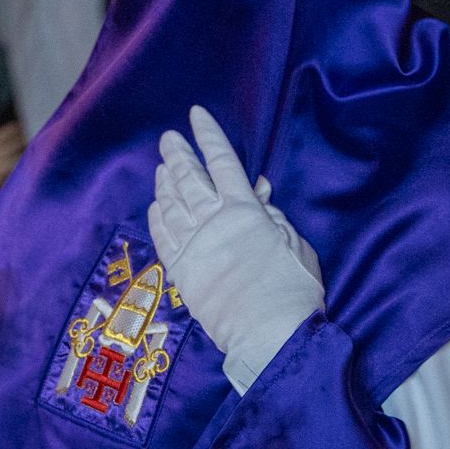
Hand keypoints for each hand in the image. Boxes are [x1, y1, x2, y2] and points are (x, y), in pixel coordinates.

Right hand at [0, 109, 23, 199]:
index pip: (1, 136)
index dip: (12, 130)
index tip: (20, 125)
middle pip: (9, 149)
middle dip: (20, 142)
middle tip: (30, 136)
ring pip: (10, 163)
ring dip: (21, 156)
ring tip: (28, 151)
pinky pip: (4, 178)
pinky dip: (13, 172)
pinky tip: (19, 168)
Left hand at [149, 106, 324, 393]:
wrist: (270, 333)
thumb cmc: (292, 289)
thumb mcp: (294, 243)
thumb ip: (271, 215)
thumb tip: (256, 190)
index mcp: (244, 210)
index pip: (223, 162)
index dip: (208, 135)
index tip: (196, 115)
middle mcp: (213, 221)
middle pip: (189, 177)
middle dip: (178, 153)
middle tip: (169, 138)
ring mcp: (193, 244)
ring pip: (171, 202)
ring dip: (165, 182)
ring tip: (161, 167)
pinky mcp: (180, 269)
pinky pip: (162, 235)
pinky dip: (156, 216)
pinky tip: (155, 205)